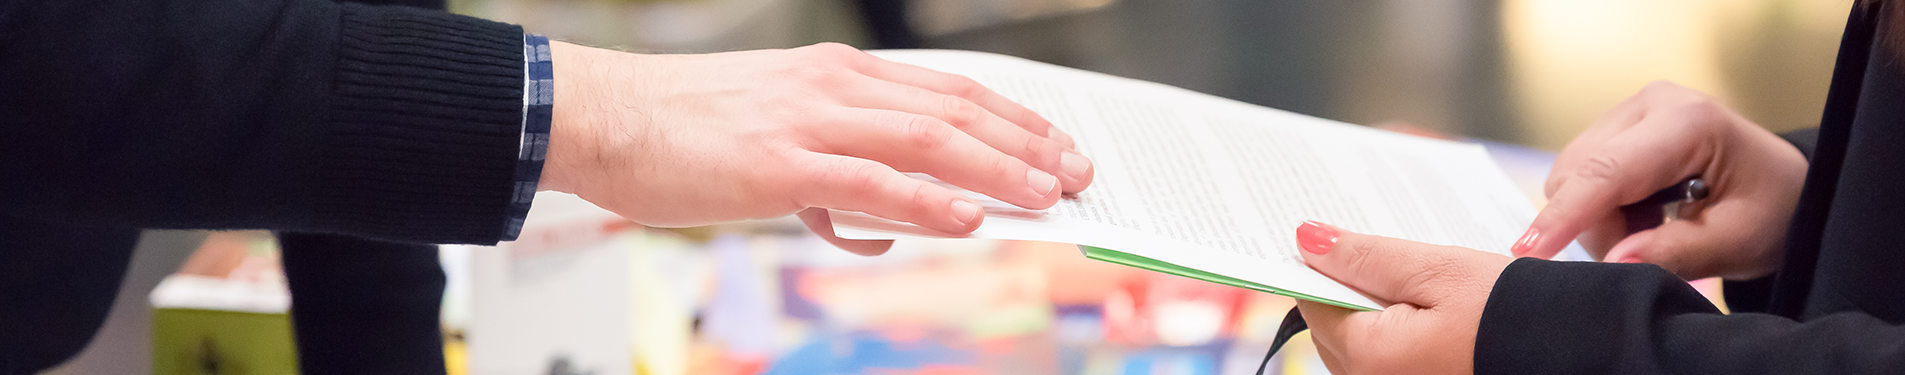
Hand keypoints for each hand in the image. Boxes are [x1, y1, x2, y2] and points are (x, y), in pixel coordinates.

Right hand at [540, 42, 1094, 254]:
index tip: (1054, 142)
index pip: (946, 89)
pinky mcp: (782, 163)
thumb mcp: (772, 139)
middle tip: (1076, 173)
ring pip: (928, 139)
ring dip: (997, 169)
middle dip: (1025, 142)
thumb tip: (870, 227)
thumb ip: (830, 178)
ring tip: (1046, 195)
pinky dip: (927, 200)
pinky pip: (871, 181)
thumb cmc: (680, 130)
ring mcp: (811, 121)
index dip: (1010, 116)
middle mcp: (834, 86)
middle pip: (955, 109)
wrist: (603, 117)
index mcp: (835, 75)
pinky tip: (968, 218)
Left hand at [1293, 221, 1509, 374]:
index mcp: (1368, 356)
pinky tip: (1431, 309)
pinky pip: (1392, 361)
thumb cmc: (1514, 312)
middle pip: (1334, 328)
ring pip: (1361, 347)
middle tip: (1385, 254)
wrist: (1582, 352)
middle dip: (1351, 289)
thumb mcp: (1438, 270)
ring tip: (1416, 281)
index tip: (1340, 237)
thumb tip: (1307, 240)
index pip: (1313, 303)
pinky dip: (1400, 333)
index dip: (1323, 266)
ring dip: (1378, 312)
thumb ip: (1367, 258)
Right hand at [1512, 81, 1805, 279]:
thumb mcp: (1738, 241)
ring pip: (1570, 177)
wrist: (1785, 188)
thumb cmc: (1773, 210)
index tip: (1528, 252)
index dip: (1565, 215)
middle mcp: (1649, 104)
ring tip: (1653, 228)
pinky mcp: (1615, 127)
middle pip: (1577, 174)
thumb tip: (1613, 263)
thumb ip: (1676, 253)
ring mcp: (1628, 112)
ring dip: (1598, 219)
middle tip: (1646, 251)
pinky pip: (1579, 176)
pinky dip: (1601, 207)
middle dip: (1595, 226)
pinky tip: (1643, 212)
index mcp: (1687, 122)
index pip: (1607, 171)